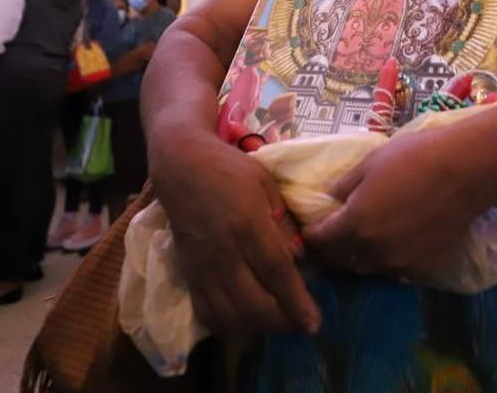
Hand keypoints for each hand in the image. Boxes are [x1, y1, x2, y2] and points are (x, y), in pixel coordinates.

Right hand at [149, 131, 319, 336]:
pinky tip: (246, 321)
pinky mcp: (189, 275)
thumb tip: (301, 258)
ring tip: (278, 322)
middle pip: (255, 305)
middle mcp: (224, 254)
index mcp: (248, 226)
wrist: (181, 167)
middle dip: (283, 322)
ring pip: (231, 317)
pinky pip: (207, 313)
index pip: (277, 273)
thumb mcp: (266, 184)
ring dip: (258, 328)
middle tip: (301, 322)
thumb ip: (283, 223)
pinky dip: (228, 326)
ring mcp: (204, 268)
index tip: (314, 323)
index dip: (297, 302)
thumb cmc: (229, 169)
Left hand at [302, 127, 485, 276]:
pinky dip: (390, 259)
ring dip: (360, 256)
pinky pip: (397, 269)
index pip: (320, 241)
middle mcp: (373, 252)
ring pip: (369, 268)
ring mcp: (401, 264)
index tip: (310, 230)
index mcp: (354, 224)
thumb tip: (331, 201)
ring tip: (363, 240)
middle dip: (332, 249)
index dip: (311, 236)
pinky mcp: (425, 268)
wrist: (465, 171)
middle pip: (342, 260)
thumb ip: (344, 187)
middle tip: (331, 237)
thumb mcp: (369, 163)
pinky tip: (395, 242)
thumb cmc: (414, 157)